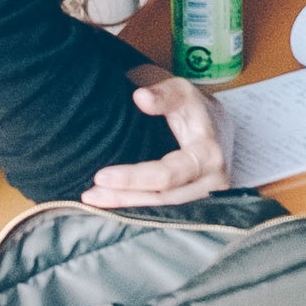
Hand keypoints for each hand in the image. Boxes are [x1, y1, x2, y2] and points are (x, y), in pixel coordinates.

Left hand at [83, 66, 230, 207]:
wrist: (215, 128)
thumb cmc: (192, 109)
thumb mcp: (182, 92)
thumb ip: (163, 94)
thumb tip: (141, 97)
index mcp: (207, 155)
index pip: (167, 174)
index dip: (134, 178)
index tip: (100, 176)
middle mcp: (211, 182)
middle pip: (161, 199)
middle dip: (124, 197)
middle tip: (89, 195)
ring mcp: (205, 198)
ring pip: (161, 210)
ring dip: (125, 206)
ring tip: (92, 200)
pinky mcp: (195, 205)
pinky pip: (164, 212)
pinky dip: (136, 209)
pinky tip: (109, 205)